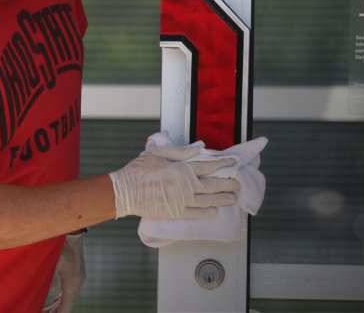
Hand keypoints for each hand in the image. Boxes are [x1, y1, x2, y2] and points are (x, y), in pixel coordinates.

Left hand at [42, 233, 85, 312]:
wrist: (72, 232)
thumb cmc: (61, 245)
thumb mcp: (53, 261)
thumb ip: (49, 277)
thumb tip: (48, 291)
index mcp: (72, 281)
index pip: (66, 306)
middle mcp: (78, 281)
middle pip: (68, 303)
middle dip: (56, 311)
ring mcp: (78, 277)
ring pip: (69, 297)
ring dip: (58, 305)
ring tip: (46, 311)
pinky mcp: (76, 273)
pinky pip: (69, 290)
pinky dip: (61, 297)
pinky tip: (54, 300)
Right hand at [108, 144, 239, 218]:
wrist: (126, 192)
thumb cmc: (139, 170)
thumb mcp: (158, 153)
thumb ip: (180, 151)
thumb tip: (198, 150)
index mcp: (182, 170)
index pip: (208, 166)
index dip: (223, 164)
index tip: (233, 163)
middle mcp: (186, 187)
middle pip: (213, 185)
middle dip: (228, 184)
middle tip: (238, 184)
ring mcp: (182, 202)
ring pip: (208, 201)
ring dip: (222, 199)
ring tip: (233, 199)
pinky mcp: (176, 213)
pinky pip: (196, 214)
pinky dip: (207, 212)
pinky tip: (214, 211)